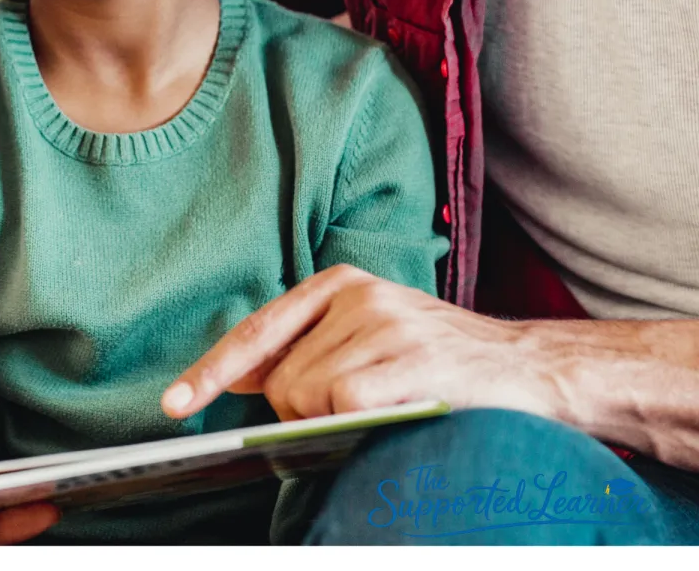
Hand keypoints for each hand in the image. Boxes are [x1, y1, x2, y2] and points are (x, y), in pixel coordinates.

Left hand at [160, 264, 567, 422]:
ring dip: (334, 424)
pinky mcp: (410, 356)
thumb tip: (238, 379)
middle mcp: (356, 294)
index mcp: (338, 284)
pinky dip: (358, 425)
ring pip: (309, 396)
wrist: (533, 368)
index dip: (212, 371)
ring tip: (385, 410)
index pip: (258, 332)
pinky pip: (346, 405)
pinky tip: (397, 413)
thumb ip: (308, 352)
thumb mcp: (368, 339)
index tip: (175, 403)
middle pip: (281, 380)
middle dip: (301, 416)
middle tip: (356, 413)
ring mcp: (384, 322)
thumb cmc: (442, 363)